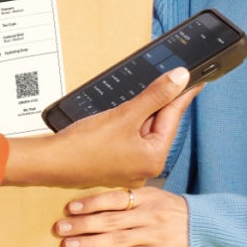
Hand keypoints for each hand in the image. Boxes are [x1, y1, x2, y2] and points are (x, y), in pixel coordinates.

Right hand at [4, 68, 201, 187]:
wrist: (51, 162)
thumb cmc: (84, 145)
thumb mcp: (126, 115)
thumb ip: (155, 95)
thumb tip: (180, 78)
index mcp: (154, 159)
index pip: (172, 118)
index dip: (182, 94)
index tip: (195, 79)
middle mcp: (145, 168)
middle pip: (158, 125)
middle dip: (158, 103)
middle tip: (167, 80)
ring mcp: (129, 168)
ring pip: (142, 132)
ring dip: (141, 113)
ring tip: (139, 96)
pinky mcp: (115, 165)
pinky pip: (129, 139)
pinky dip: (127, 124)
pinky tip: (120, 115)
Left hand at [55, 186, 188, 246]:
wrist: (205, 227)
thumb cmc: (174, 209)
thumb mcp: (156, 195)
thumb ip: (130, 197)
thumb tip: (94, 201)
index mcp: (148, 197)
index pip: (115, 198)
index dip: (91, 202)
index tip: (70, 207)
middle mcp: (149, 216)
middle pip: (110, 221)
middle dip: (82, 225)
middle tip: (60, 228)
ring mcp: (152, 236)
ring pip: (115, 240)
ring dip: (88, 243)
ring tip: (68, 245)